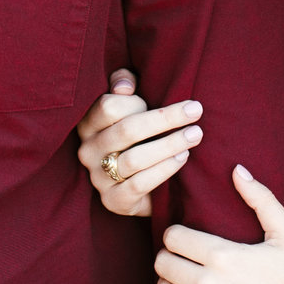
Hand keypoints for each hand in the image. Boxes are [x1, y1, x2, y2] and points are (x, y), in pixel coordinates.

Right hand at [75, 68, 201, 217]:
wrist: (140, 180)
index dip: (138, 102)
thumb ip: (122, 82)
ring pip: (134, 159)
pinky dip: (163, 171)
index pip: (108, 106)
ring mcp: (98, 178)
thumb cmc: (136, 131)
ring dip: (169, 145)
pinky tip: (183, 158)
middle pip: (126, 131)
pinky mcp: (113, 201)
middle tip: (196, 111)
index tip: (168, 97)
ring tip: (194, 135)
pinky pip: (138, 185)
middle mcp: (88, 151)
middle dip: (165, 119)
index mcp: (88, 124)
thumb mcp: (129, 101)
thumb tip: (126, 87)